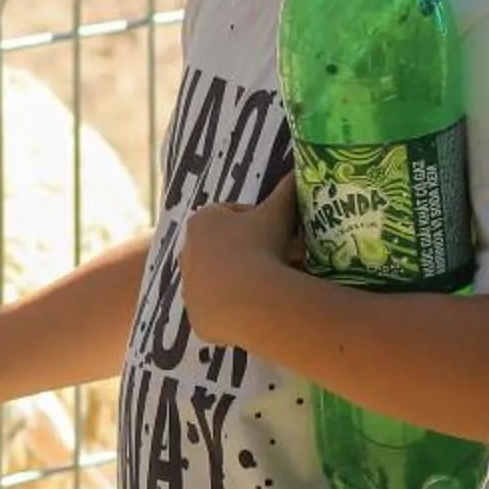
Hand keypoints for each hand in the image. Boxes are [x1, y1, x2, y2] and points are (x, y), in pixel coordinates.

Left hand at [179, 177, 305, 343]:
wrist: (249, 299)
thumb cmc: (261, 246)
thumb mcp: (280, 212)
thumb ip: (288, 189)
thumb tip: (302, 170)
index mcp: (202, 221)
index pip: (232, 215)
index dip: (259, 223)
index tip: (279, 234)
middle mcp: (187, 252)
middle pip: (225, 249)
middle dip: (250, 253)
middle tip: (281, 261)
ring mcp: (189, 288)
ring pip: (220, 281)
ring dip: (242, 282)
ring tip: (272, 287)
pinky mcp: (195, 318)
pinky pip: (220, 311)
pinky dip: (237, 310)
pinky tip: (257, 310)